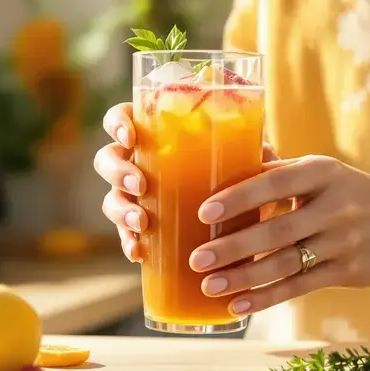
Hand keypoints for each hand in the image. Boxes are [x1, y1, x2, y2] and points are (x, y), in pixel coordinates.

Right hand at [93, 103, 278, 262]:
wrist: (238, 211)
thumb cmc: (236, 170)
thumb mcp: (244, 155)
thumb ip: (250, 150)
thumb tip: (262, 151)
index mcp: (152, 134)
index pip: (120, 118)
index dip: (117, 124)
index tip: (132, 138)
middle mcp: (136, 162)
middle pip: (107, 159)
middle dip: (119, 172)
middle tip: (141, 185)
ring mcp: (133, 196)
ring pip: (111, 199)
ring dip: (121, 210)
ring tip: (142, 223)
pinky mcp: (140, 227)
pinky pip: (124, 234)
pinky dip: (128, 242)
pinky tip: (138, 253)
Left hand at [187, 155, 369, 315]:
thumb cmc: (351, 193)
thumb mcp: (324, 172)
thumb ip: (280, 168)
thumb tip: (232, 146)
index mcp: (322, 172)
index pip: (275, 183)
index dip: (239, 197)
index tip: (204, 211)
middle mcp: (335, 206)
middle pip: (277, 230)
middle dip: (233, 246)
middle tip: (196, 258)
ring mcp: (343, 242)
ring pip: (286, 264)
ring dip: (244, 277)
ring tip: (208, 285)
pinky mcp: (348, 272)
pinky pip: (300, 287)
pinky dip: (267, 298)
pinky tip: (238, 305)